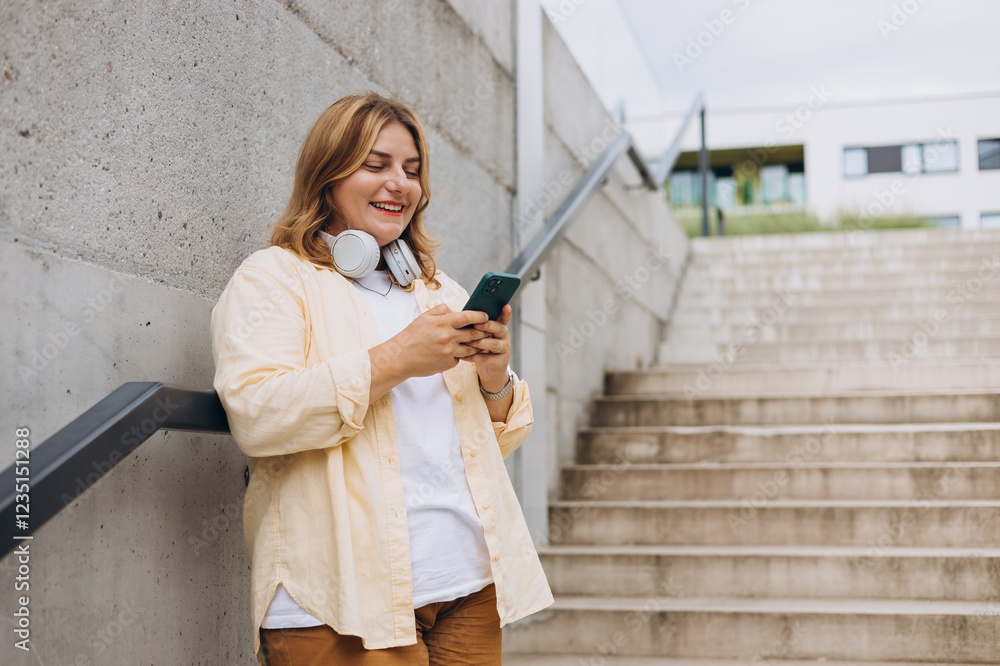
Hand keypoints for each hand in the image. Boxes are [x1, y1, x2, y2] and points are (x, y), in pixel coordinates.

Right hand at [368, 304, 488, 402]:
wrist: (400, 358)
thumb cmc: (412, 336)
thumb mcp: (425, 317)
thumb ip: (442, 310)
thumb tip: (455, 311)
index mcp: (443, 323)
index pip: (468, 317)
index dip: (480, 316)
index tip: (486, 316)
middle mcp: (448, 337)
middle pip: (474, 333)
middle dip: (484, 331)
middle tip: (489, 329)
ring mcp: (449, 352)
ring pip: (471, 348)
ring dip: (476, 345)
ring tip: (480, 342)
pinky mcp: (448, 364)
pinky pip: (460, 358)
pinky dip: (461, 354)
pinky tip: (460, 352)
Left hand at [462, 304, 512, 391]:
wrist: (489, 372)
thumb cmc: (481, 350)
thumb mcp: (480, 336)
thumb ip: (475, 325)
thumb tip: (460, 313)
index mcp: (499, 328)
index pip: (504, 318)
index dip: (506, 313)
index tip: (506, 306)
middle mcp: (504, 338)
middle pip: (499, 328)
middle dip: (487, 326)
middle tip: (476, 324)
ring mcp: (504, 350)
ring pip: (494, 344)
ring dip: (479, 342)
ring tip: (467, 342)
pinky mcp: (500, 363)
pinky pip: (487, 359)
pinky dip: (474, 357)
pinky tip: (463, 355)